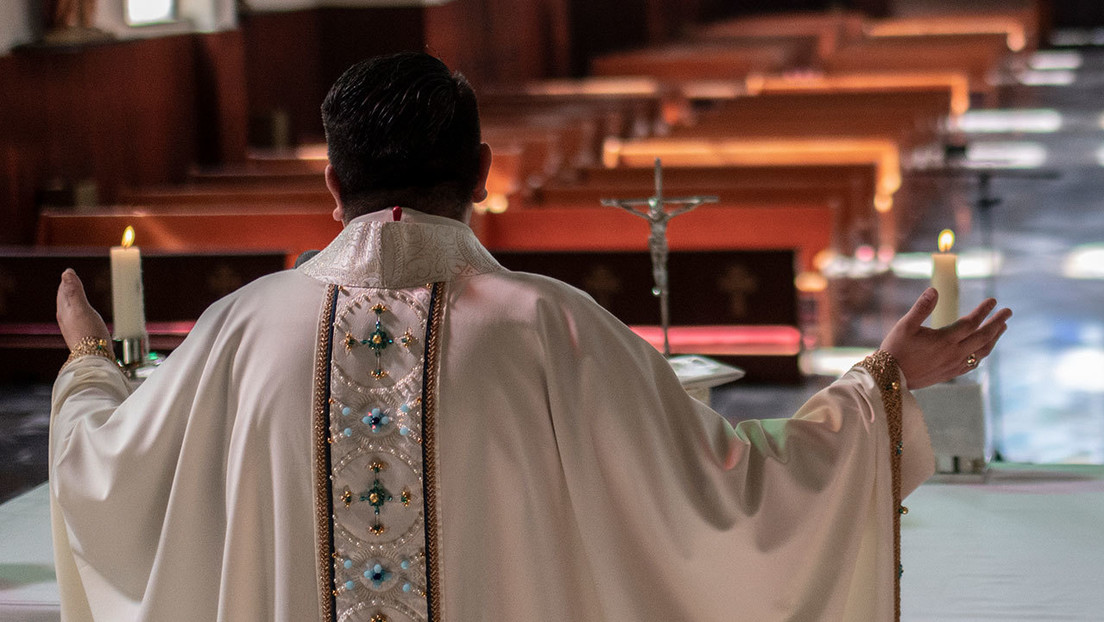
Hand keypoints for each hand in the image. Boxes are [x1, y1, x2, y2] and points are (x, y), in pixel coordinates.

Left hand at [56, 269, 110, 349]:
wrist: (94, 358)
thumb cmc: (89, 333)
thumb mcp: (82, 309)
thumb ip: (74, 291)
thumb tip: (67, 272)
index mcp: (64, 310)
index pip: (63, 291)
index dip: (67, 281)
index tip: (70, 272)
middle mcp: (66, 319)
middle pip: (64, 300)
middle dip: (68, 290)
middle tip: (73, 280)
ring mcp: (73, 328)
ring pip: (70, 310)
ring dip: (74, 301)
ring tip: (78, 296)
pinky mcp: (81, 336)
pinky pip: (78, 319)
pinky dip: (80, 312)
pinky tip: (86, 316)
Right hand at [879, 287, 1010, 389]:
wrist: (889, 378)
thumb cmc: (895, 349)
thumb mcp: (905, 325)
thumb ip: (921, 307)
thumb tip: (934, 290)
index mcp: (944, 340)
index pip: (971, 323)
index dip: (983, 311)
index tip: (993, 300)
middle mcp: (953, 353)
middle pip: (983, 337)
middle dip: (997, 323)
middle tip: (1008, 311)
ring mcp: (953, 365)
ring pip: (982, 352)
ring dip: (994, 338)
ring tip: (1002, 328)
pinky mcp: (950, 374)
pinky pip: (973, 364)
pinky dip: (983, 353)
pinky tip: (984, 349)